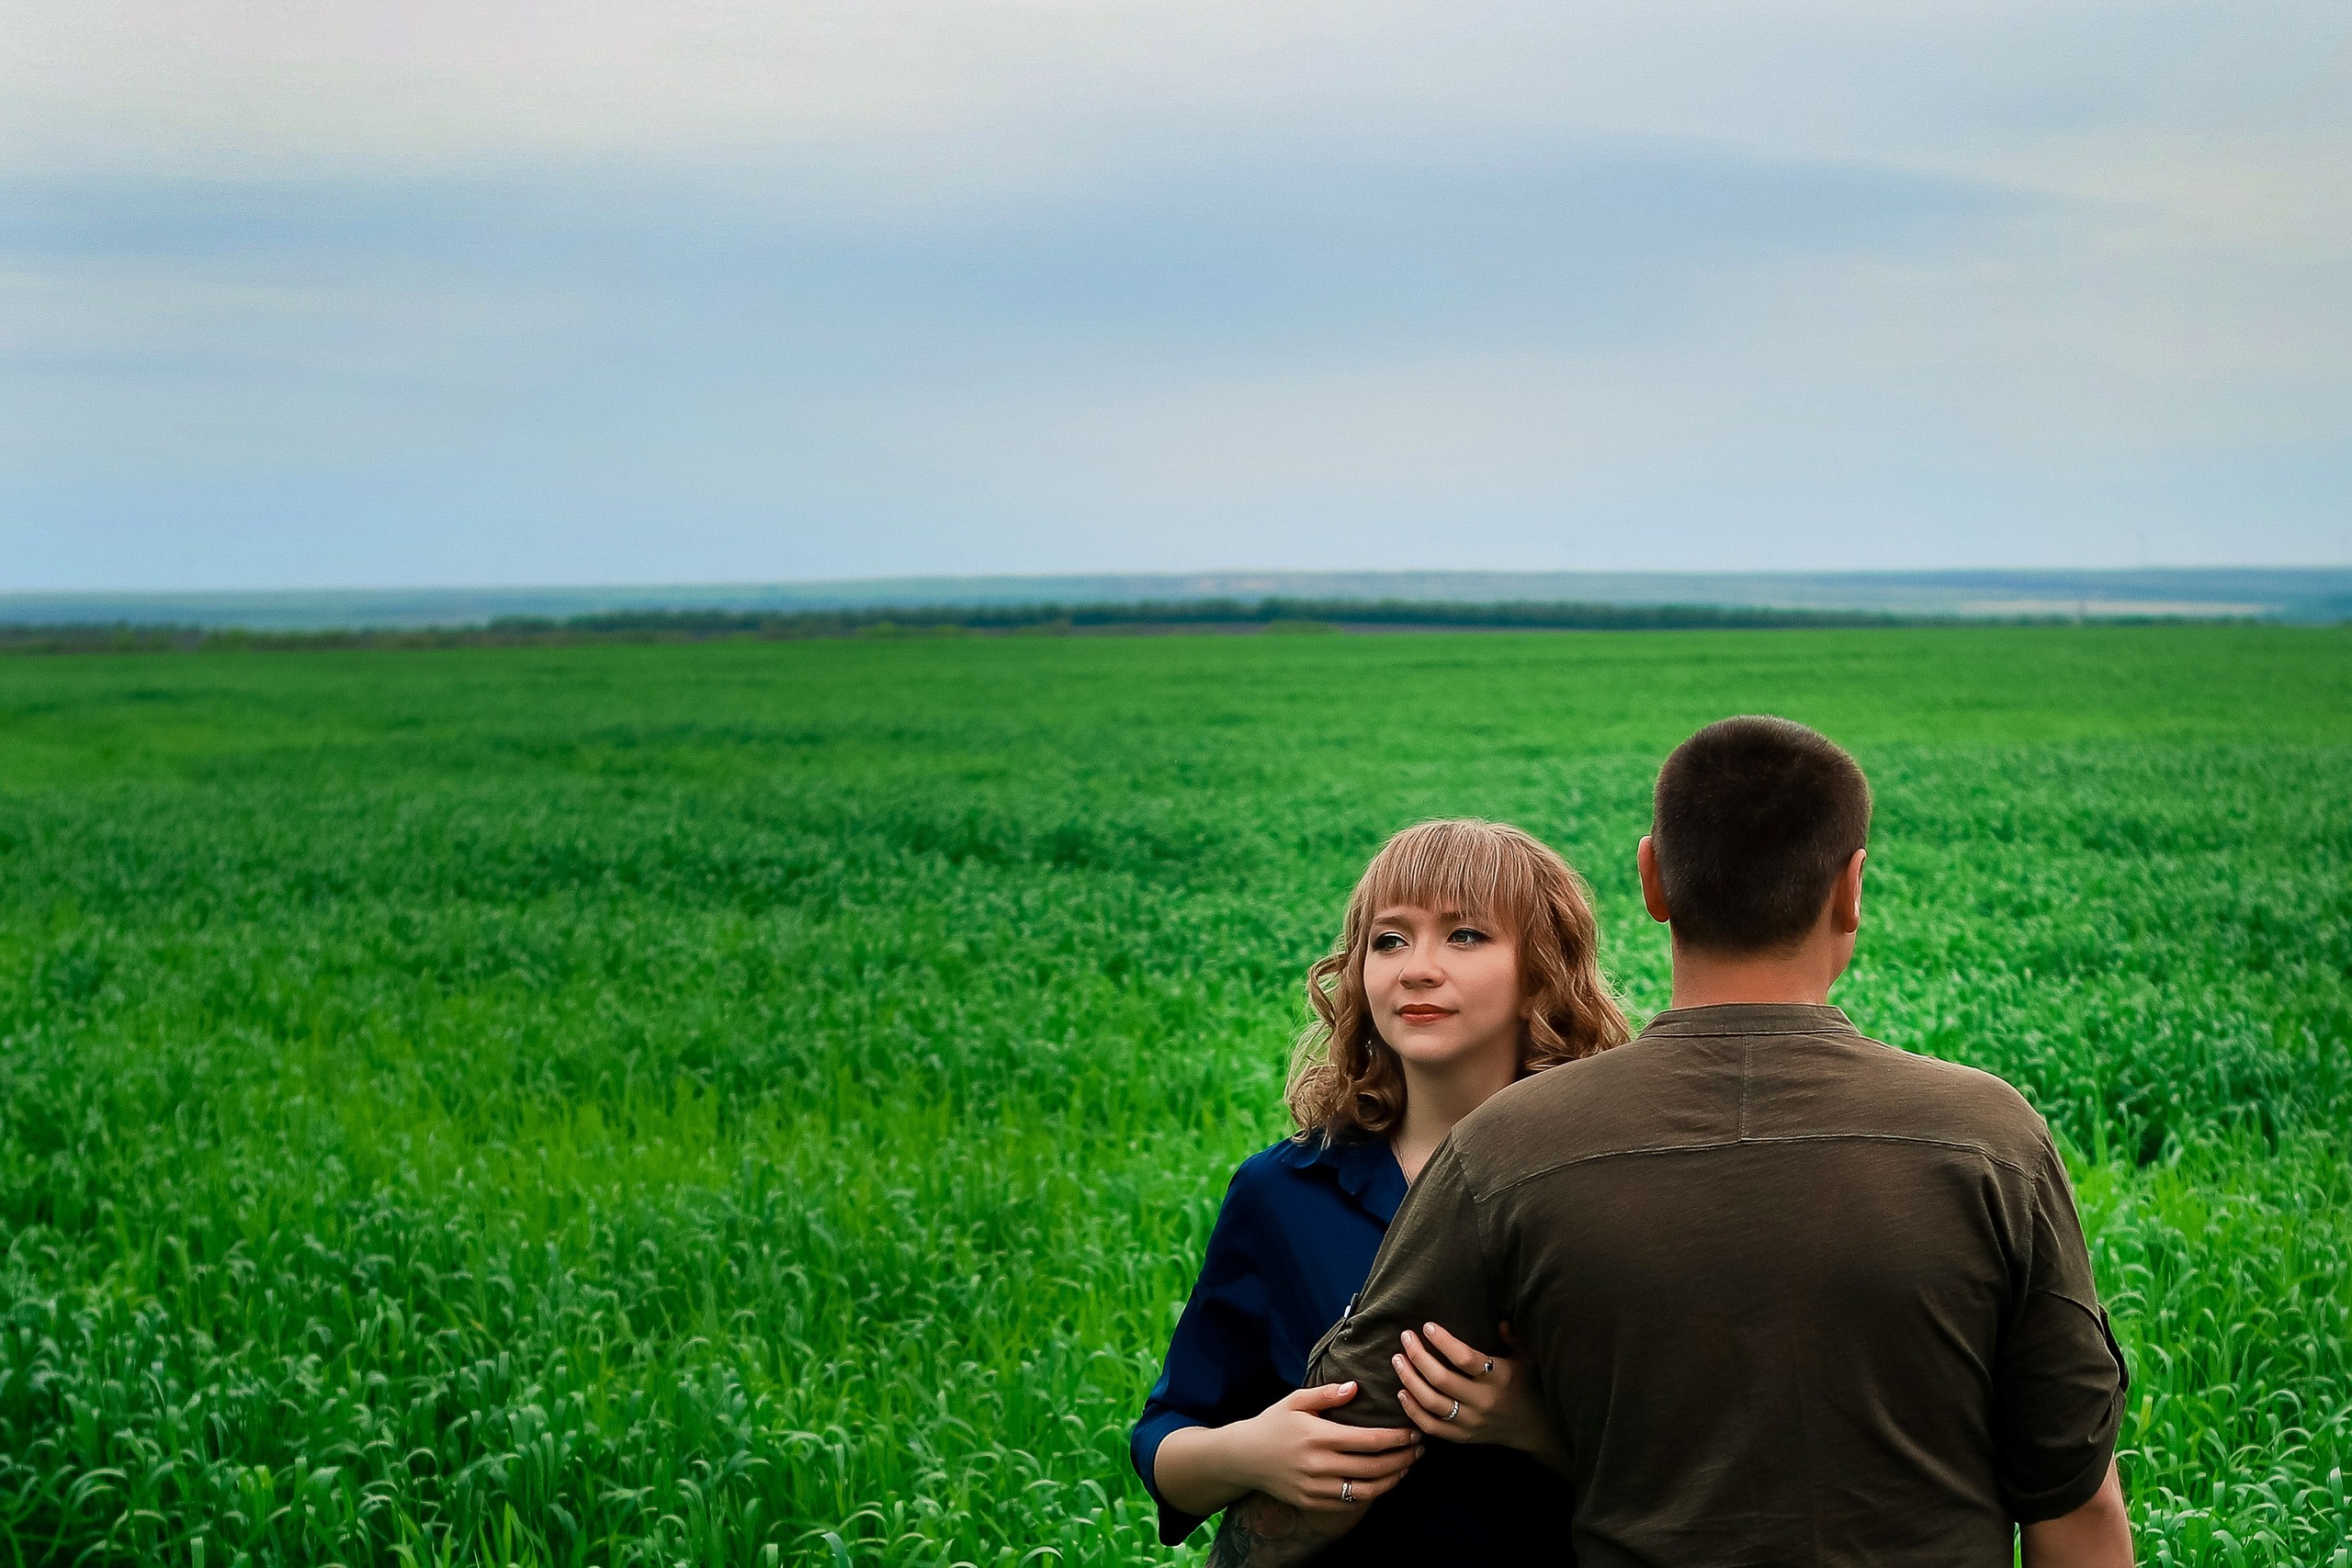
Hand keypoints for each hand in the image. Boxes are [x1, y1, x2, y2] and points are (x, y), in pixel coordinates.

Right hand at [1221, 1382, 1423, 1511]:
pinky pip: (1349, 1503)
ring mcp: (1314, 1487)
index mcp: (1317, 1436)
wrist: (1244, 1457)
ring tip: (1407, 1467)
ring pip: (1365, 1490)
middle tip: (1420, 1449)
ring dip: (1392, 1480)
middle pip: (1373, 1467)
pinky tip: (1382, 1482)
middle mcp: (1317, 1465)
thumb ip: (1326, 1394)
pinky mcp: (1311, 1502)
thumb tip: (1356, 1387)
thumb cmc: (1273, 1424)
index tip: (1414, 1432)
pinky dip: (1371, 1494)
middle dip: (1403, 1459)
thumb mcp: (1295, 1400)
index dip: (1397, 1438)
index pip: (1368, 1440)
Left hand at [1393, 1321, 1550, 1456]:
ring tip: (1397, 1359)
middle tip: (1405, 1337)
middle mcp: (1483, 1401)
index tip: (1427, 1326)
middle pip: (1441, 1380)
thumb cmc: (1528, 1386)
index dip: (1444, 1342)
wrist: (1534, 1429)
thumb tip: (1499, 1319)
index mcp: (1499, 1378)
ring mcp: (1471, 1422)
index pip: (1466, 1359)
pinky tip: (1401, 1392)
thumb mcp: (1527, 1358)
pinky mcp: (1462, 1437)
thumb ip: (1513, 1338)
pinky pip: (1431, 1426)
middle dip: (1418, 1356)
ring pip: (1431, 1403)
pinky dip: (1413, 1411)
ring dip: (1410, 1379)